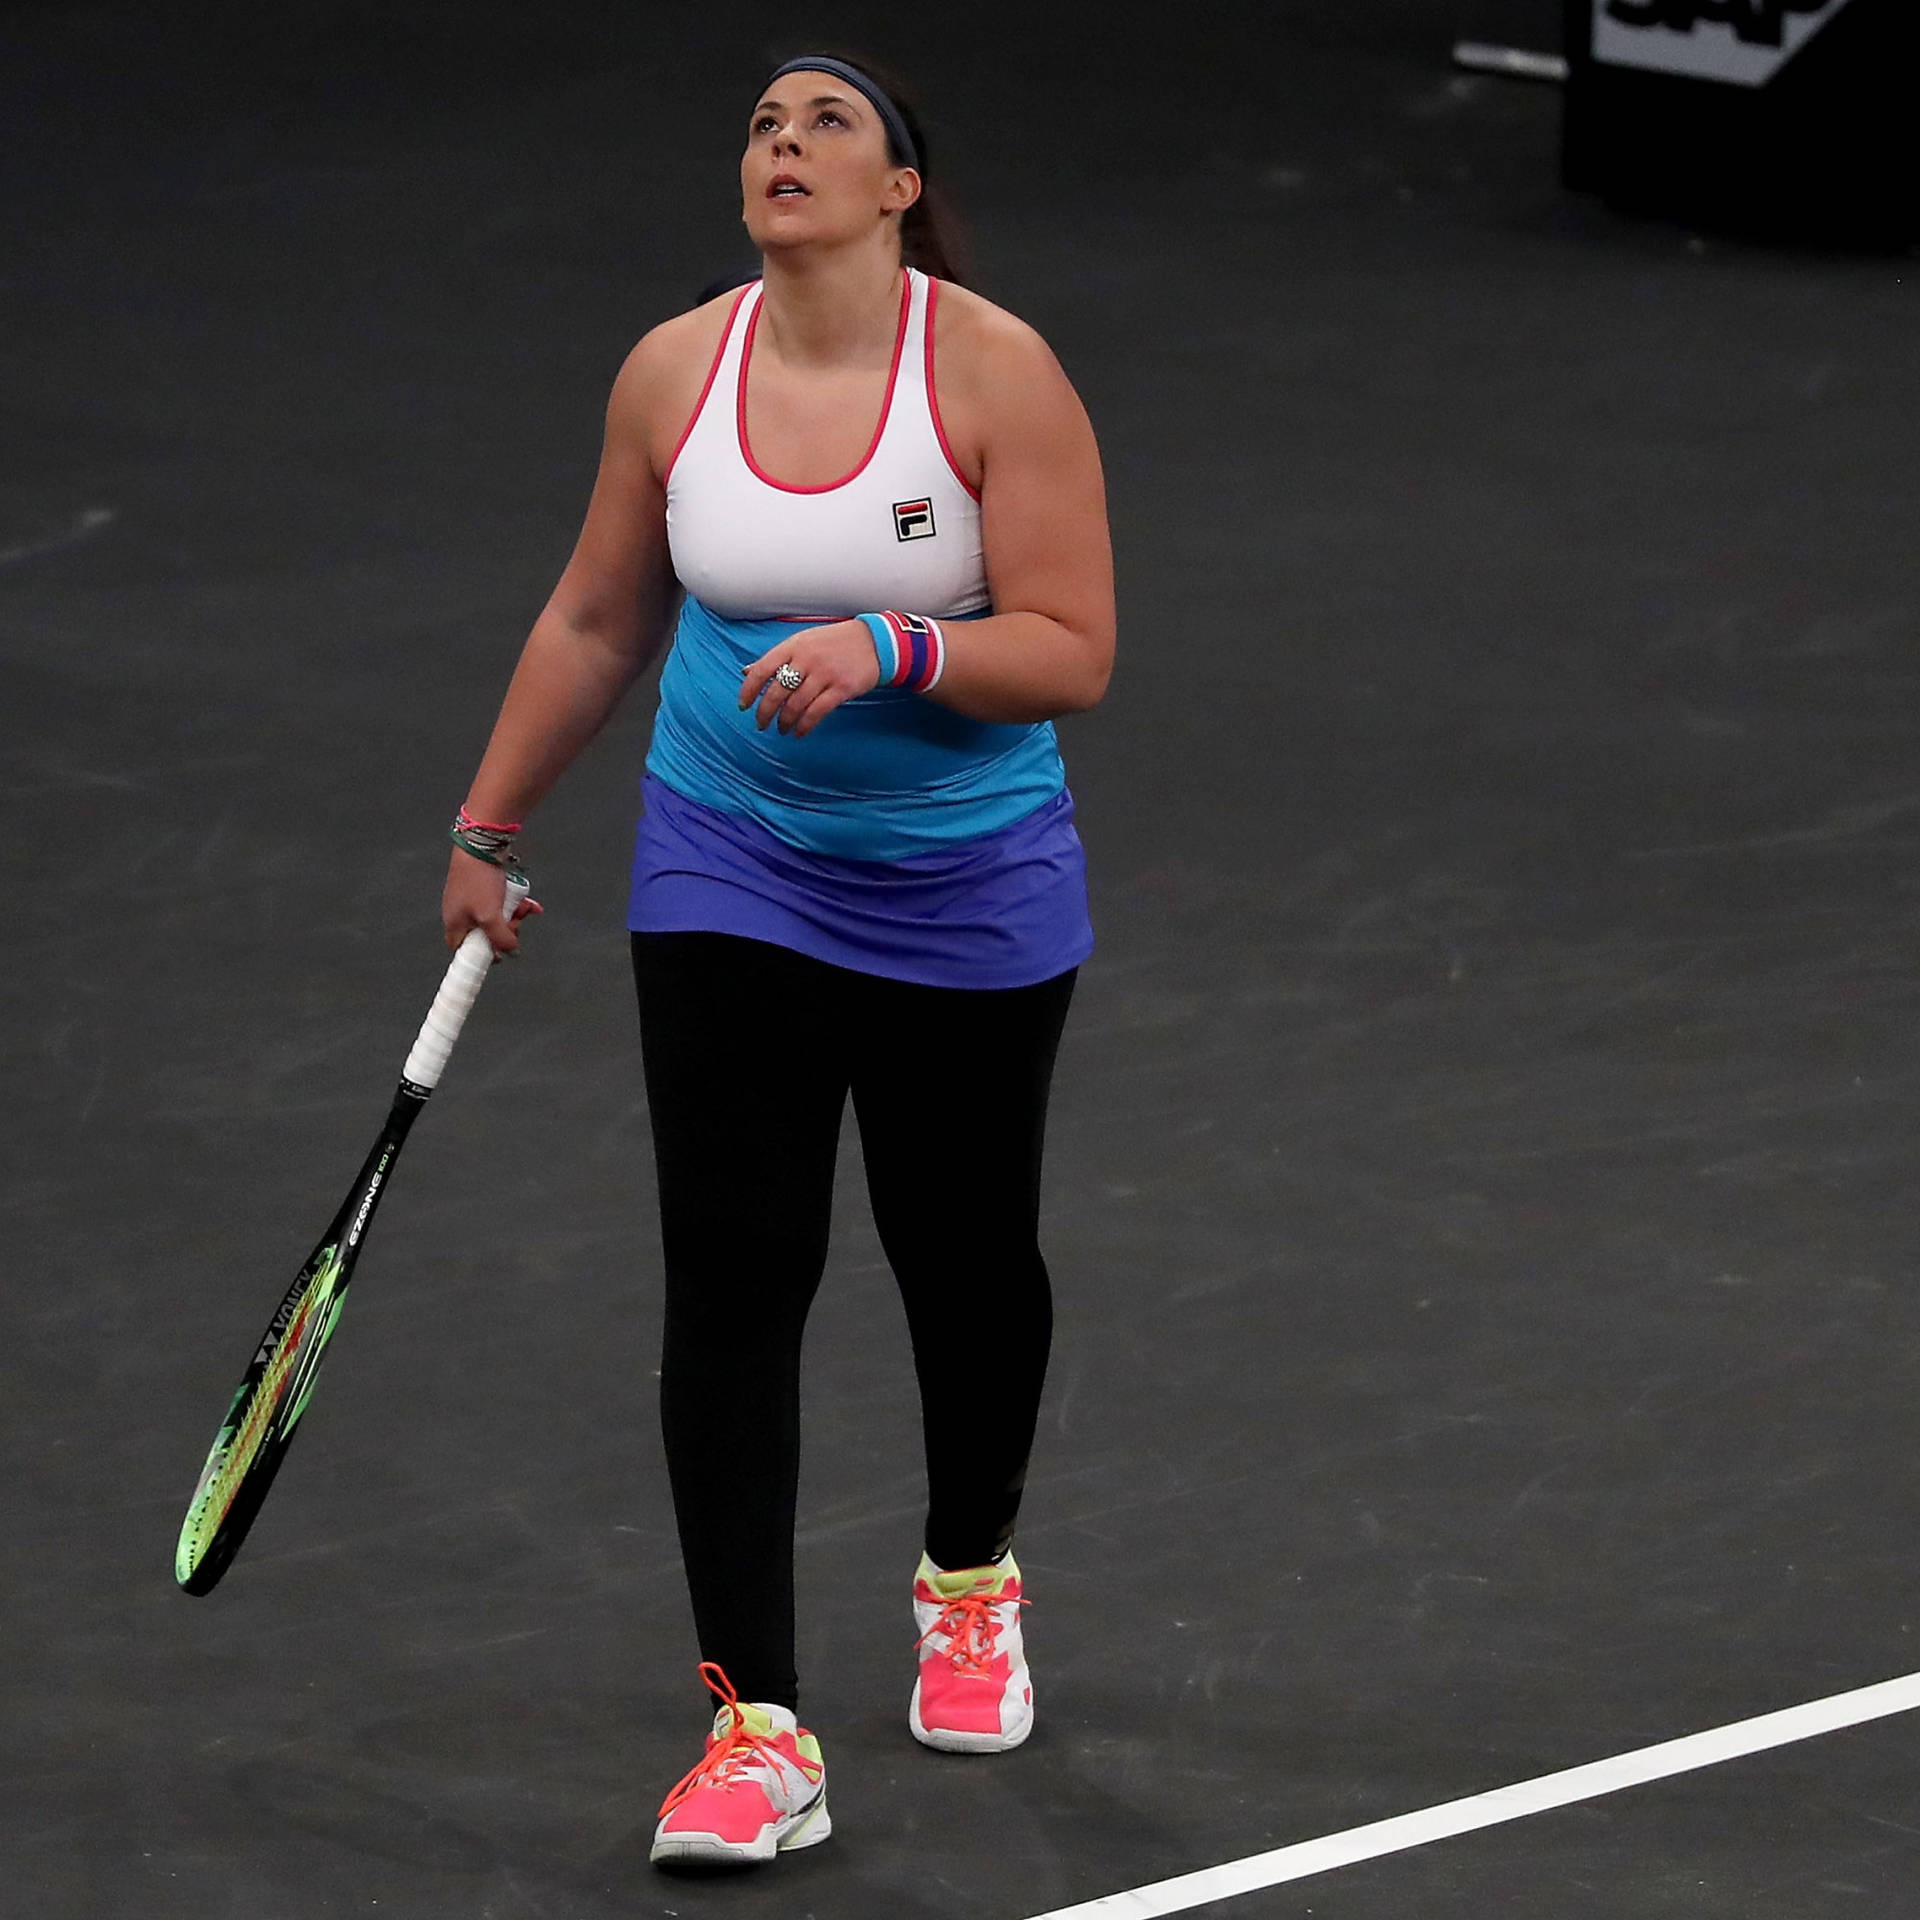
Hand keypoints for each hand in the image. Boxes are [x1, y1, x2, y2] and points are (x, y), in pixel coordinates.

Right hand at [442, 848, 543, 954]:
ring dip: (514, 915)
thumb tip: (510, 950)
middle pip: (486, 935)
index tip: (499, 952)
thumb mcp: (490, 916)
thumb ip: (500, 938)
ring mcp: (472, 900)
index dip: (482, 954)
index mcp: (455, 924)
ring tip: (523, 908)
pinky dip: (516, 903)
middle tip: (514, 922)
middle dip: (506, 930)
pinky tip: (529, 904)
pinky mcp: (484, 888)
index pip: (464, 950)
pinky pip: (502, 902)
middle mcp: (461, 914)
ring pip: (498, 918)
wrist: (482, 845)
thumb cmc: (478, 879)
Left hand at [739, 618, 880, 736]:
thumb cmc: (834, 642)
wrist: (874, 641)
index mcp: (793, 646)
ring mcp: (825, 674)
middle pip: (777, 692)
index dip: (749, 690)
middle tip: (761, 724)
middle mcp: (807, 659)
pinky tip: (799, 732)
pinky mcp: (841, 688)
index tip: (743, 706)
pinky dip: (804, 726)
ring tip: (782, 729)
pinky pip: (817, 712)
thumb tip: (747, 671)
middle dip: (765, 712)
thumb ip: (778, 658)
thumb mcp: (803, 642)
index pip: (762, 670)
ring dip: (785, 722)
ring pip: (796, 705)